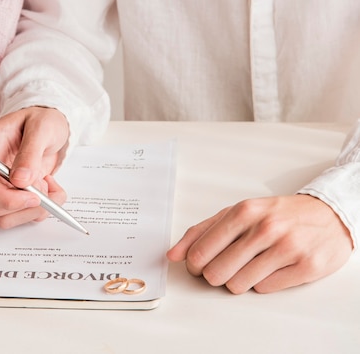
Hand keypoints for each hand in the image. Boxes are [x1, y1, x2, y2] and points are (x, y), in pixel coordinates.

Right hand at [0, 107, 69, 228]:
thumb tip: (20, 181)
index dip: (5, 198)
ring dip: (33, 209)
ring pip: (5, 217)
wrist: (49, 127)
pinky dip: (40, 209)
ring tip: (49, 184)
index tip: (33, 198)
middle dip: (24, 205)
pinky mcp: (11, 195)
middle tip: (47, 188)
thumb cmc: (42, 120)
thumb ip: (30, 153)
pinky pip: (20, 215)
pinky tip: (49, 187)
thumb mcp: (42, 128)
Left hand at [166, 195, 352, 293]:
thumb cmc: (276, 214)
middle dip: (216, 275)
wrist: (328, 214)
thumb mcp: (237, 213)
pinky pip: (265, 289)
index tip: (199, 265)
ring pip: (238, 284)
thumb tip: (173, 254)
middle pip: (216, 273)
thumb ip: (201, 232)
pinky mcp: (306, 266)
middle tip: (225, 267)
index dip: (194, 265)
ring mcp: (287, 247)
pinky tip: (270, 268)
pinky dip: (262, 283)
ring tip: (249, 266)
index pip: (200, 252)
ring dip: (239, 281)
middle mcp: (265, 228)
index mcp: (243, 212)